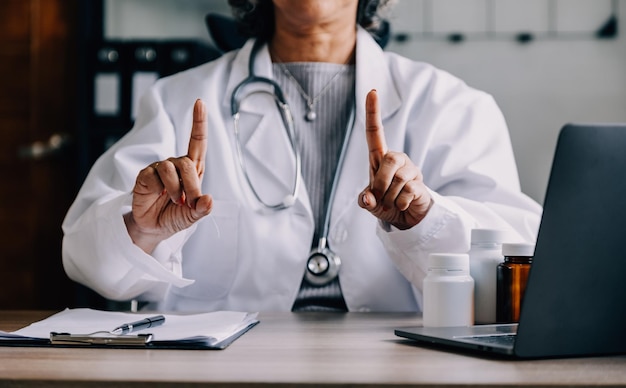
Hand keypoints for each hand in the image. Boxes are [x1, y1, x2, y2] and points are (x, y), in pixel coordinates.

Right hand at [124, 99, 212, 252]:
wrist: (152, 228)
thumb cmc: (175, 217)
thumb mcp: (192, 216)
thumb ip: (201, 209)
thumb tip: (208, 200)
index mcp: (193, 170)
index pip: (197, 142)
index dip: (198, 122)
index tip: (200, 102)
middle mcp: (177, 165)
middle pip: (188, 162)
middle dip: (192, 185)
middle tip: (189, 203)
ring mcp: (160, 168)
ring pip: (173, 167)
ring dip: (178, 189)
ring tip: (175, 202)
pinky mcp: (146, 174)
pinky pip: (157, 174)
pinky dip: (164, 188)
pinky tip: (160, 196)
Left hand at [358, 89, 431, 229]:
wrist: (405, 218)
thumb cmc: (385, 203)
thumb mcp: (370, 203)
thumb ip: (365, 200)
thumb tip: (367, 199)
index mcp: (380, 159)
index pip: (374, 132)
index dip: (373, 112)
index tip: (372, 91)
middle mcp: (396, 160)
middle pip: (389, 161)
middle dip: (381, 183)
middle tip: (380, 197)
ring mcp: (410, 170)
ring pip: (398, 180)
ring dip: (390, 197)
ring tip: (392, 202)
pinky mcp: (420, 184)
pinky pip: (407, 192)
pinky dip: (400, 203)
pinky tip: (403, 204)